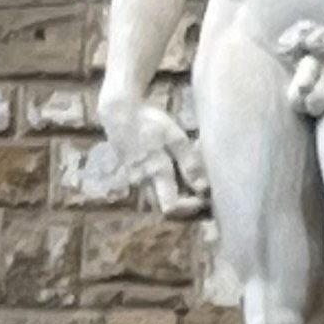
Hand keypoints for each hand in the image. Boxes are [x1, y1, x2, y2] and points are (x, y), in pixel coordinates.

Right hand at [101, 96, 206, 218]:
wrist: (120, 114)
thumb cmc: (150, 123)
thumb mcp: (176, 139)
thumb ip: (189, 164)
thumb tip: (203, 188)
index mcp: (156, 173)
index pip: (171, 208)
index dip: (189, 209)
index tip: (204, 198)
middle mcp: (143, 182)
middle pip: (164, 208)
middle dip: (183, 205)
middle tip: (201, 190)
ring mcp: (135, 180)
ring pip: (156, 199)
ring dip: (174, 195)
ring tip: (189, 178)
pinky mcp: (132, 175)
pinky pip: (150, 189)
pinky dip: (164, 186)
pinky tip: (174, 170)